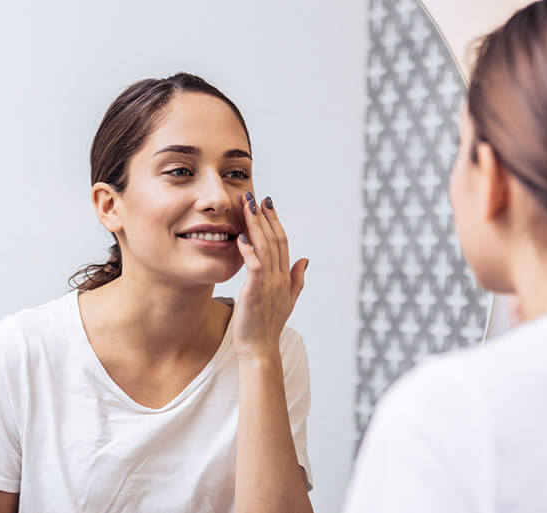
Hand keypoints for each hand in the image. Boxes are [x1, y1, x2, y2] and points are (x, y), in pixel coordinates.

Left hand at [232, 193, 307, 359]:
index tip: (268, 204)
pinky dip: (249, 250)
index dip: (276, 222)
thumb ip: (297, 278)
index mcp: (285, 277)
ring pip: (265, 248)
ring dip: (256, 226)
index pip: (283, 243)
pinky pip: (255, 266)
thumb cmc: (267, 326)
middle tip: (257, 197)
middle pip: (275, 240)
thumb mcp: (287, 300)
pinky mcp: (255, 292)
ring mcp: (269, 285)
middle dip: (265, 217)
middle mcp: (279, 278)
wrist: (260, 349)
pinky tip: (241, 237)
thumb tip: (305, 259)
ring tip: (247, 207)